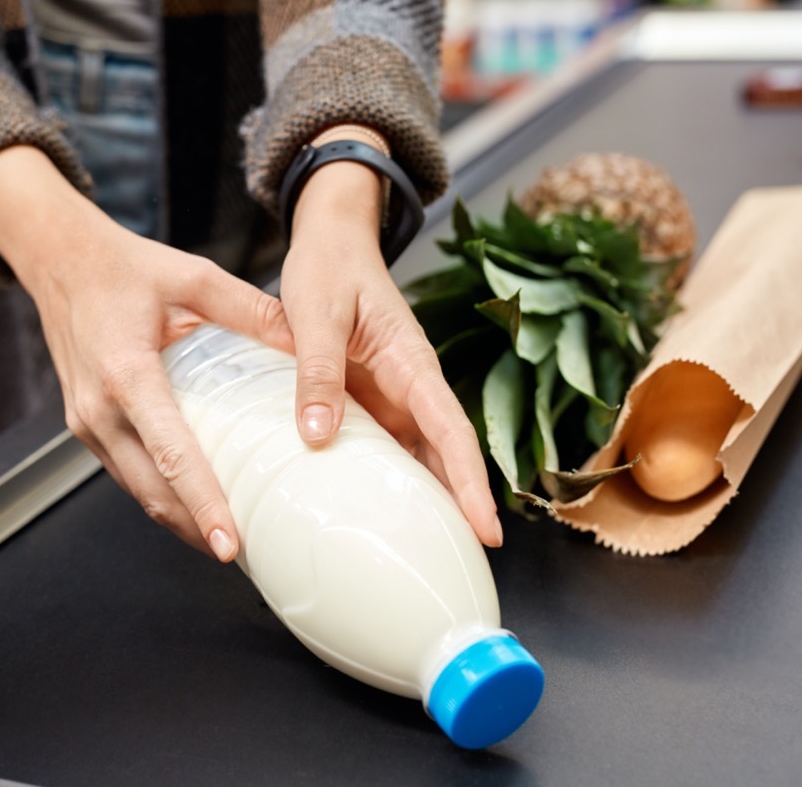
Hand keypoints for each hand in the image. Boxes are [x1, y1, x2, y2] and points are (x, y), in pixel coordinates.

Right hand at [0, 146, 291, 561]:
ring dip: (179, 520)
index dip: (203, 503)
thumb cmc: (125, 269)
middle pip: (152, 490)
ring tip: (228, 542)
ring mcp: (86, 423)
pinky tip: (196, 506)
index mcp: (126, 374)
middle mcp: (98, 409)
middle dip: (196, 530)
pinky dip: (160, 496)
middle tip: (245, 555)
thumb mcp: (194, 276)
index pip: (171, 454)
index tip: (230, 542)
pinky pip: (127, 473)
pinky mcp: (86, 427)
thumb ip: (251, 310)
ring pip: (137, 491)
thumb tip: (307, 346)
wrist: (61, 262)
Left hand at [280, 131, 501, 546]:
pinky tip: (376, 512)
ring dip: (427, 497)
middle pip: (445, 452)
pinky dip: (386, 478)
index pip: (451, 430)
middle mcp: (411, 383)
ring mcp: (393, 394)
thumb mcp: (314, 316)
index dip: (471, 481)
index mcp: (411, 361)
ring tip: (425, 551)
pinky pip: (385, 444)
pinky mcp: (371, 398)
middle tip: (465, 560)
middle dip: (461, 504)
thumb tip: (317, 435)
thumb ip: (316, 372)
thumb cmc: (329, 268)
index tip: (487, 527)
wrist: (331, 241)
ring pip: (419, 454)